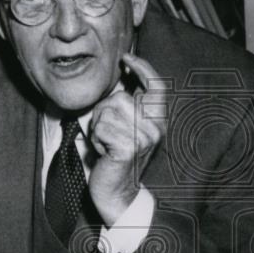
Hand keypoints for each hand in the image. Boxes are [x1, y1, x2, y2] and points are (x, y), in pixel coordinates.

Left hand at [87, 54, 168, 226]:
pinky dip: (95, 139)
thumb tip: (123, 74)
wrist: (118, 193)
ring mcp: (143, 138)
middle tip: (106, 132)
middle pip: (120, 97)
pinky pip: (101, 127)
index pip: (157, 86)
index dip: (143, 67)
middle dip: (104, 111)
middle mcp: (155, 128)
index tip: (127, 58)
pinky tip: (102, 152)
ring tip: (105, 144)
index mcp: (158, 121)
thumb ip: (129, 105)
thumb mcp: (128, 128)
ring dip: (98, 127)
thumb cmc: (117, 158)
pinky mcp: (128, 147)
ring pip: (107, 111)